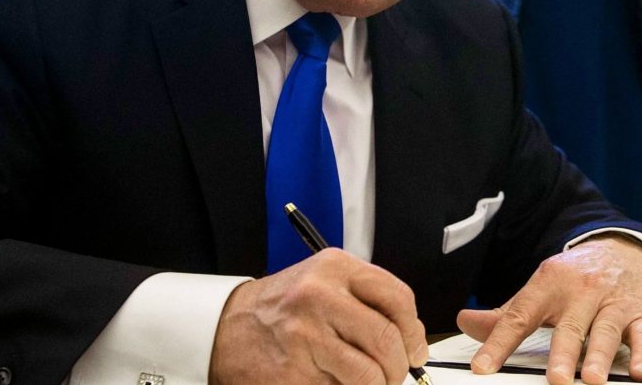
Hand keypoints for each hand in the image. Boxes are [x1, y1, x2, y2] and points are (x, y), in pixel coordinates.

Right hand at [210, 249, 427, 384]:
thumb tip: (412, 338)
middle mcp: (319, 297)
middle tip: (396, 375)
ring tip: (369, 383)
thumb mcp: (324, 283)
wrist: (226, 327)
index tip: (416, 350)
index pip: (398, 298)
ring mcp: (305, 335)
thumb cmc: (283, 308)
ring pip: (369, 374)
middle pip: (387, 339)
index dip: (414, 332)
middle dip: (400, 367)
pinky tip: (334, 382)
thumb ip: (367, 301)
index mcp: (335, 268)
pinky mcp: (294, 372)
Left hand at [457, 237, 641, 384]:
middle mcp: (580, 291)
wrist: (621, 248)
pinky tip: (640, 372)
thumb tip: (465, 322)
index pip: (520, 316)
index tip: (483, 367)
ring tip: (594, 379)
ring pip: (606, 330)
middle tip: (557, 379)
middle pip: (569, 326)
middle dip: (563, 353)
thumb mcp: (539, 290)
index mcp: (547, 285)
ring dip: (600, 355)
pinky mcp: (640, 310)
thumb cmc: (575, 278)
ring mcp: (612, 301)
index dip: (499, 343)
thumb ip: (505, 313)